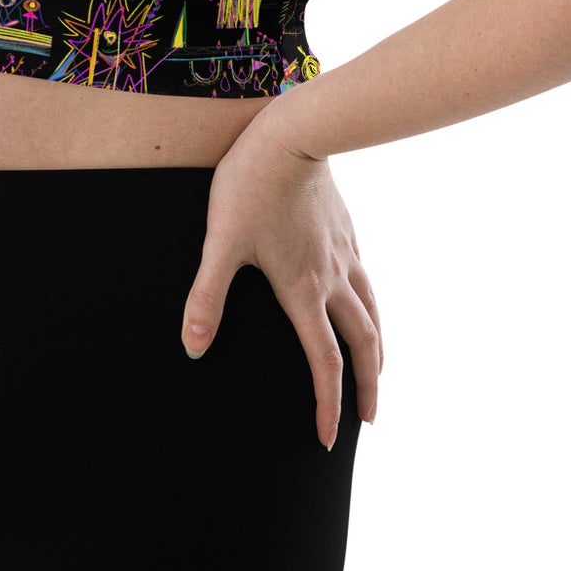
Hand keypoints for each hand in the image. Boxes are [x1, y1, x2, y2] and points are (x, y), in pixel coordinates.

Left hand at [180, 114, 381, 449]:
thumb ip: (206, 297)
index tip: (326, 438)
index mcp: (302, 290)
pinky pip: (369, 284)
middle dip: (365, 389)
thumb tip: (192, 346)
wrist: (294, 133)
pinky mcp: (348, 233)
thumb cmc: (251, 186)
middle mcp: (332, 279)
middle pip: (361, 346)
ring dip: (377, 353)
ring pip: (372, 315)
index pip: (322, 362)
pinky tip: (367, 308)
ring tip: (378, 375)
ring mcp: (345, 255)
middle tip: (368, 421)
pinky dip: (374, 310)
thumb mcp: (220, 242)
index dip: (326, 405)